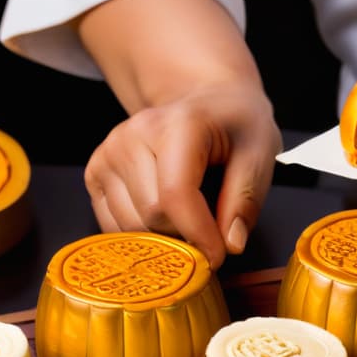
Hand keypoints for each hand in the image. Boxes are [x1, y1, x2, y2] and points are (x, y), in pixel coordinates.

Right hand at [83, 84, 280, 269]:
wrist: (205, 101)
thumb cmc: (234, 125)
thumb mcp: (260, 152)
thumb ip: (246, 199)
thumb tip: (230, 244)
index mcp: (177, 124)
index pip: (176, 195)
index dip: (198, 235)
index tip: (219, 256)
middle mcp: (132, 135)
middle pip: (152, 216)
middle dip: (185, 236)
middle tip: (210, 229)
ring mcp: (108, 153)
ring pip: (129, 227)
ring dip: (163, 237)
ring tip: (189, 215)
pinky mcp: (95, 172)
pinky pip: (112, 227)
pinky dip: (141, 234)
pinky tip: (165, 216)